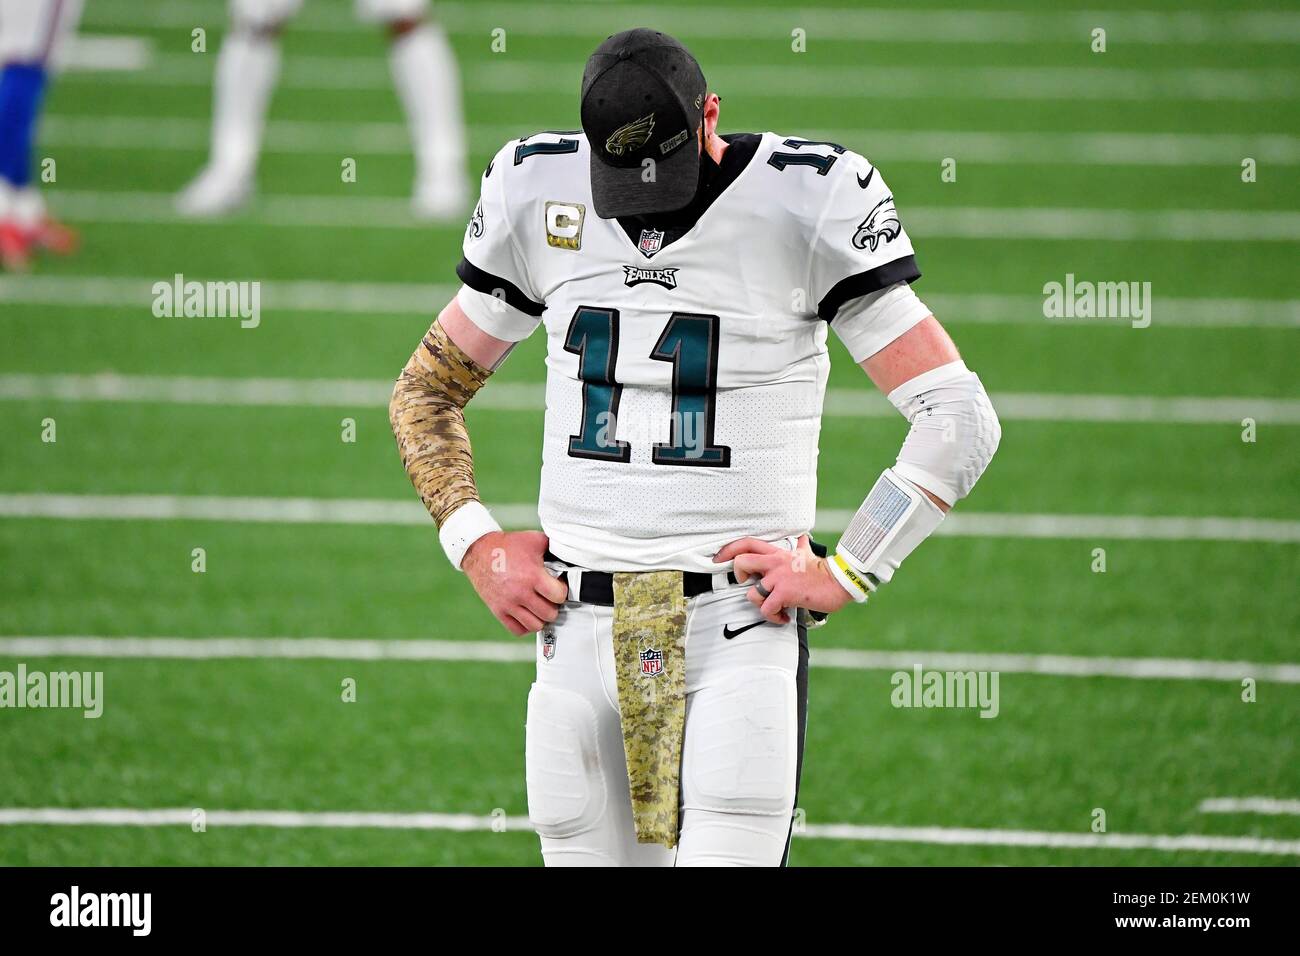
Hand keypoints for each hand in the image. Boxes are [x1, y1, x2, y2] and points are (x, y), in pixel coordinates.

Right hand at [462, 530, 566, 635]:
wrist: (479, 551)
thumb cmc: (508, 545)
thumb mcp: (534, 540)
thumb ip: (553, 549)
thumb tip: (569, 555)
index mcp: (532, 576)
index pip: (559, 596)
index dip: (562, 591)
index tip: (558, 586)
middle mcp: (520, 593)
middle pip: (549, 614)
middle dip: (553, 605)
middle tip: (550, 597)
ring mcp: (508, 604)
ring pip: (535, 625)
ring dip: (541, 617)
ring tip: (540, 606)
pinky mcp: (498, 611)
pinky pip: (518, 630)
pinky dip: (526, 626)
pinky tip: (528, 614)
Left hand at [714, 534, 852, 624]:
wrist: (838, 582)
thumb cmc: (822, 572)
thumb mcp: (807, 554)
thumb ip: (801, 546)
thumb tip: (802, 538)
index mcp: (778, 554)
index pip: (747, 543)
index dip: (729, 550)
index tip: (719, 559)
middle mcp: (775, 563)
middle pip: (741, 562)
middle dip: (739, 576)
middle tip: (749, 585)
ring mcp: (779, 578)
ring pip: (752, 593)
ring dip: (761, 605)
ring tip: (775, 608)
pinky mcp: (785, 594)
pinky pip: (767, 609)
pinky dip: (773, 617)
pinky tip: (784, 617)